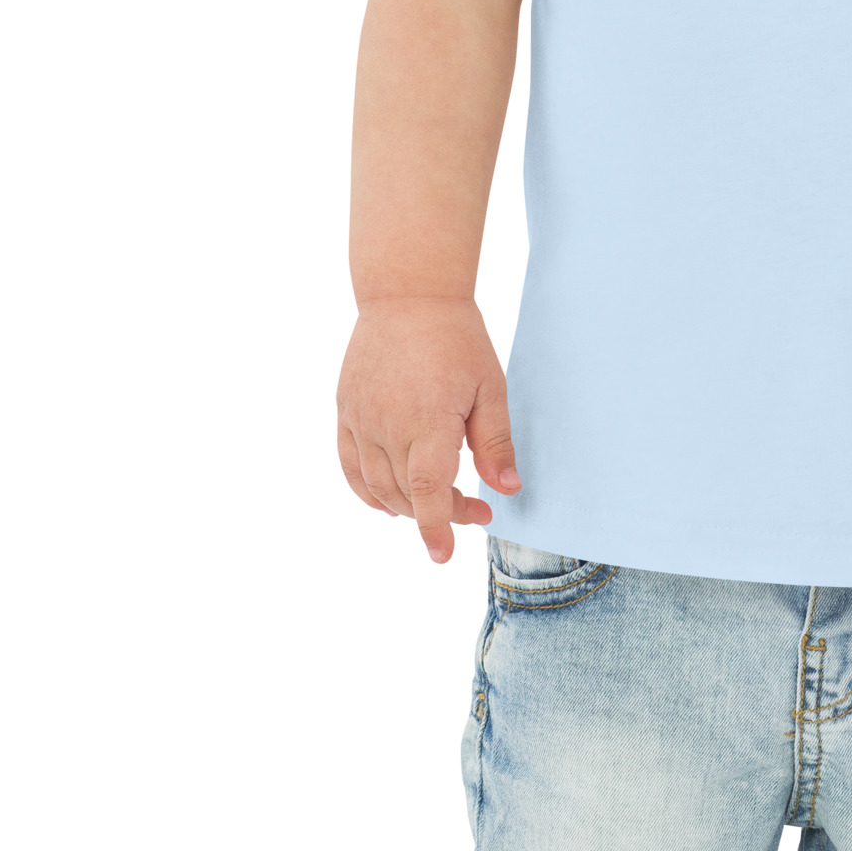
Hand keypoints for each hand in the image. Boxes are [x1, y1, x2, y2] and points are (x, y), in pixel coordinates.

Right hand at [335, 296, 521, 563]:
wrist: (408, 294)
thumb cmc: (457, 338)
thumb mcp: (489, 386)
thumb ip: (495, 441)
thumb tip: (506, 489)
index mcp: (428, 422)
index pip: (426, 493)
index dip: (436, 529)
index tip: (444, 555)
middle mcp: (387, 427)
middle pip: (406, 495)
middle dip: (439, 513)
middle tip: (474, 508)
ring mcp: (360, 420)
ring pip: (376, 486)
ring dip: (405, 506)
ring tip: (437, 500)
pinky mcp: (345, 411)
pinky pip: (349, 466)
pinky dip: (366, 491)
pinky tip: (388, 501)